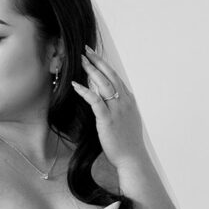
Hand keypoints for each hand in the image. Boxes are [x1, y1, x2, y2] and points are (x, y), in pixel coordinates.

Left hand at [71, 47, 147, 172]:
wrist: (132, 158)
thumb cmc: (128, 142)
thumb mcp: (128, 121)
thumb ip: (121, 108)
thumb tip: (112, 101)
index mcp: (129, 101)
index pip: (116, 78)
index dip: (105, 66)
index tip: (96, 56)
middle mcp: (124, 102)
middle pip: (110, 75)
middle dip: (98, 61)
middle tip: (87, 50)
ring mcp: (117, 110)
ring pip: (104, 84)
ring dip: (91, 70)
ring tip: (81, 60)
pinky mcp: (107, 119)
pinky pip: (95, 100)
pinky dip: (85, 91)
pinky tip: (76, 84)